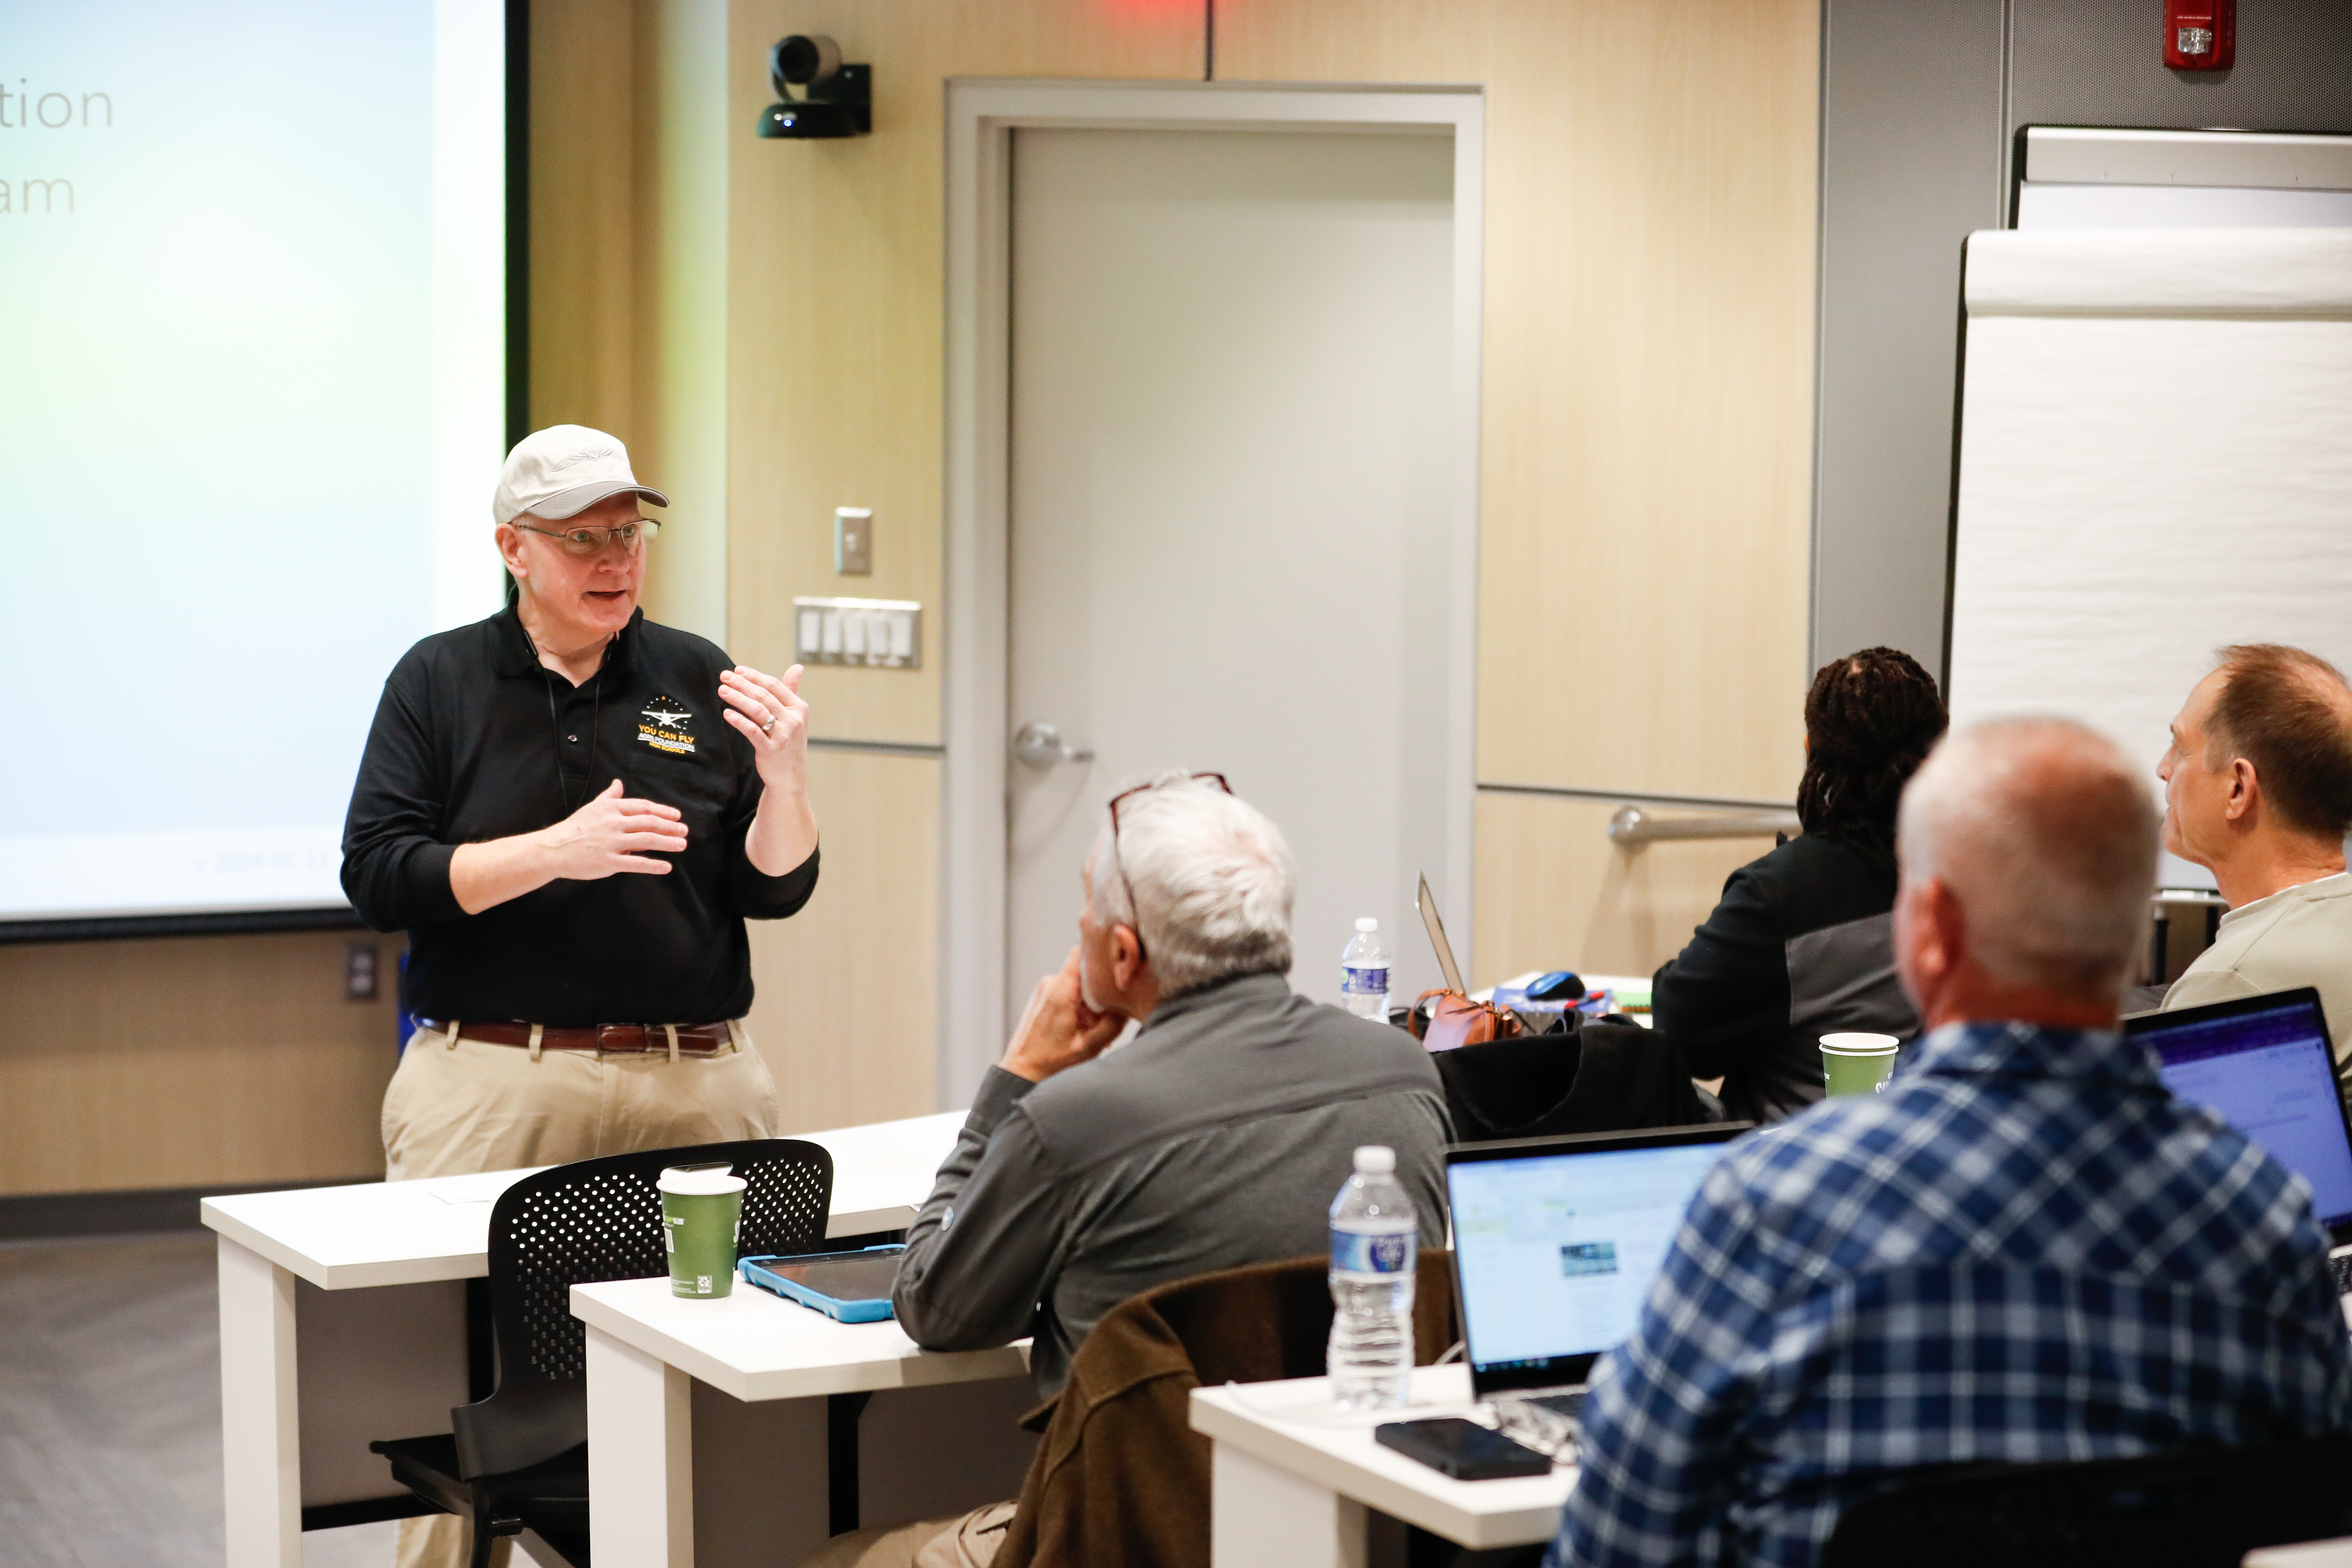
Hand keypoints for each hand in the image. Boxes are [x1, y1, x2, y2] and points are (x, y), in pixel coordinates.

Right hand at [535, 778, 687, 879]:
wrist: (553, 849)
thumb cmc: (574, 828)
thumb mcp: (592, 808)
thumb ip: (609, 797)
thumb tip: (619, 783)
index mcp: (611, 808)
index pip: (643, 807)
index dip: (663, 811)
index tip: (676, 815)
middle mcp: (614, 823)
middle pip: (649, 823)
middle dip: (670, 826)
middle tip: (684, 830)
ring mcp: (612, 843)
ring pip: (647, 840)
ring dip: (668, 843)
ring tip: (682, 844)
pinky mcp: (609, 862)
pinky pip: (636, 863)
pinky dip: (654, 865)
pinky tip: (666, 867)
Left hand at [719, 664, 809, 793]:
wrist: (790, 777)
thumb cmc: (789, 743)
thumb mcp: (796, 716)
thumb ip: (792, 691)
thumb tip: (797, 667)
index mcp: (799, 708)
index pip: (774, 685)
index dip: (754, 676)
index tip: (737, 670)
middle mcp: (793, 720)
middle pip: (763, 696)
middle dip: (742, 684)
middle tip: (724, 676)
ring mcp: (783, 735)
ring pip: (757, 711)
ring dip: (737, 698)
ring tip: (721, 691)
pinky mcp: (771, 750)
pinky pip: (752, 731)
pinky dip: (738, 720)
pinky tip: (727, 713)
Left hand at [1000, 949, 1123, 1083]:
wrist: (1021, 1072)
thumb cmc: (1050, 1063)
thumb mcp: (1088, 1047)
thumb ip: (1112, 1025)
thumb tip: (1128, 1007)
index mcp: (1060, 991)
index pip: (1081, 952)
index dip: (1100, 955)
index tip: (1115, 967)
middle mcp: (1050, 984)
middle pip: (1084, 972)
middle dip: (1100, 990)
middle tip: (1109, 1014)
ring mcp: (1044, 990)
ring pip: (1077, 984)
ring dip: (1089, 1002)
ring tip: (1093, 1029)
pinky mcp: (1042, 998)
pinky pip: (1067, 993)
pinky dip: (1078, 1007)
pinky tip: (1082, 1029)